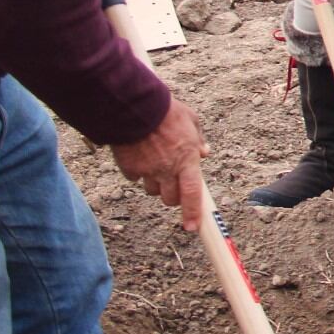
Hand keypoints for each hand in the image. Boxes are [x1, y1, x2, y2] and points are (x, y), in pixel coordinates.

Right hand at [109, 96, 208, 231]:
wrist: (135, 106)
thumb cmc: (167, 111)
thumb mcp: (191, 120)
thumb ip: (198, 140)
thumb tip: (204, 153)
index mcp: (186, 160)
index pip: (192, 194)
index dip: (192, 213)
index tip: (192, 227)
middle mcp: (167, 170)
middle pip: (170, 199)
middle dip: (173, 196)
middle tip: (174, 183)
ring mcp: (147, 171)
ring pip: (152, 190)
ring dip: (155, 183)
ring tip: (155, 162)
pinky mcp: (129, 168)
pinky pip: (135, 178)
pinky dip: (138, 172)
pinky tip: (139, 156)